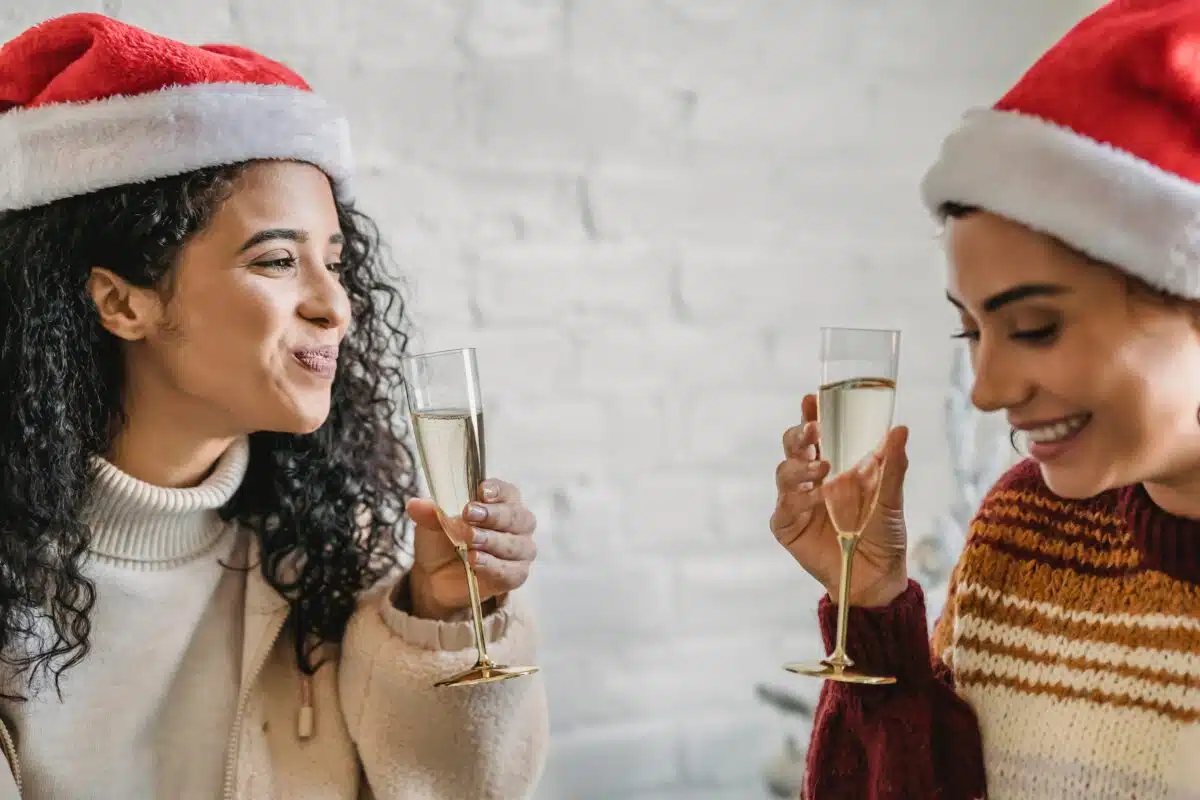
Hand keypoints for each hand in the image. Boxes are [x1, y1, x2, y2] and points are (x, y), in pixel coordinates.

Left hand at [405, 479, 537, 620]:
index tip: (482, 491)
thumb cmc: (442, 539)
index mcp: (501, 502)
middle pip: (517, 517)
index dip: (498, 491)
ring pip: (518, 545)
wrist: (434, 575)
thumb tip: (415, 504)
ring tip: (470, 541)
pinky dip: (494, 566)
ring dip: (493, 541)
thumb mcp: (431, 523)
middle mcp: (517, 525)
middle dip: (494, 515)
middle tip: (469, 514)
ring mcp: (519, 551)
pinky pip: (512, 571)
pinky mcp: (514, 575)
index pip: (508, 492)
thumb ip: (430, 513)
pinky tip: (475, 560)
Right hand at [770, 393, 909, 607]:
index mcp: (834, 464)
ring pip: (783, 471)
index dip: (809, 414)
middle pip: (792, 446)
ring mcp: (797, 502)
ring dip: (799, 465)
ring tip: (822, 469)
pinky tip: (815, 498)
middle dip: (799, 434)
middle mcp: (811, 479)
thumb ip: (893, 465)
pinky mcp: (788, 525)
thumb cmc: (883, 535)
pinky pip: (783, 505)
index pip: (816, 433)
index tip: (811, 399)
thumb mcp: (892, 498)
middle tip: (815, 430)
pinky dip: (796, 498)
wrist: (876, 579)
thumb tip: (900, 428)